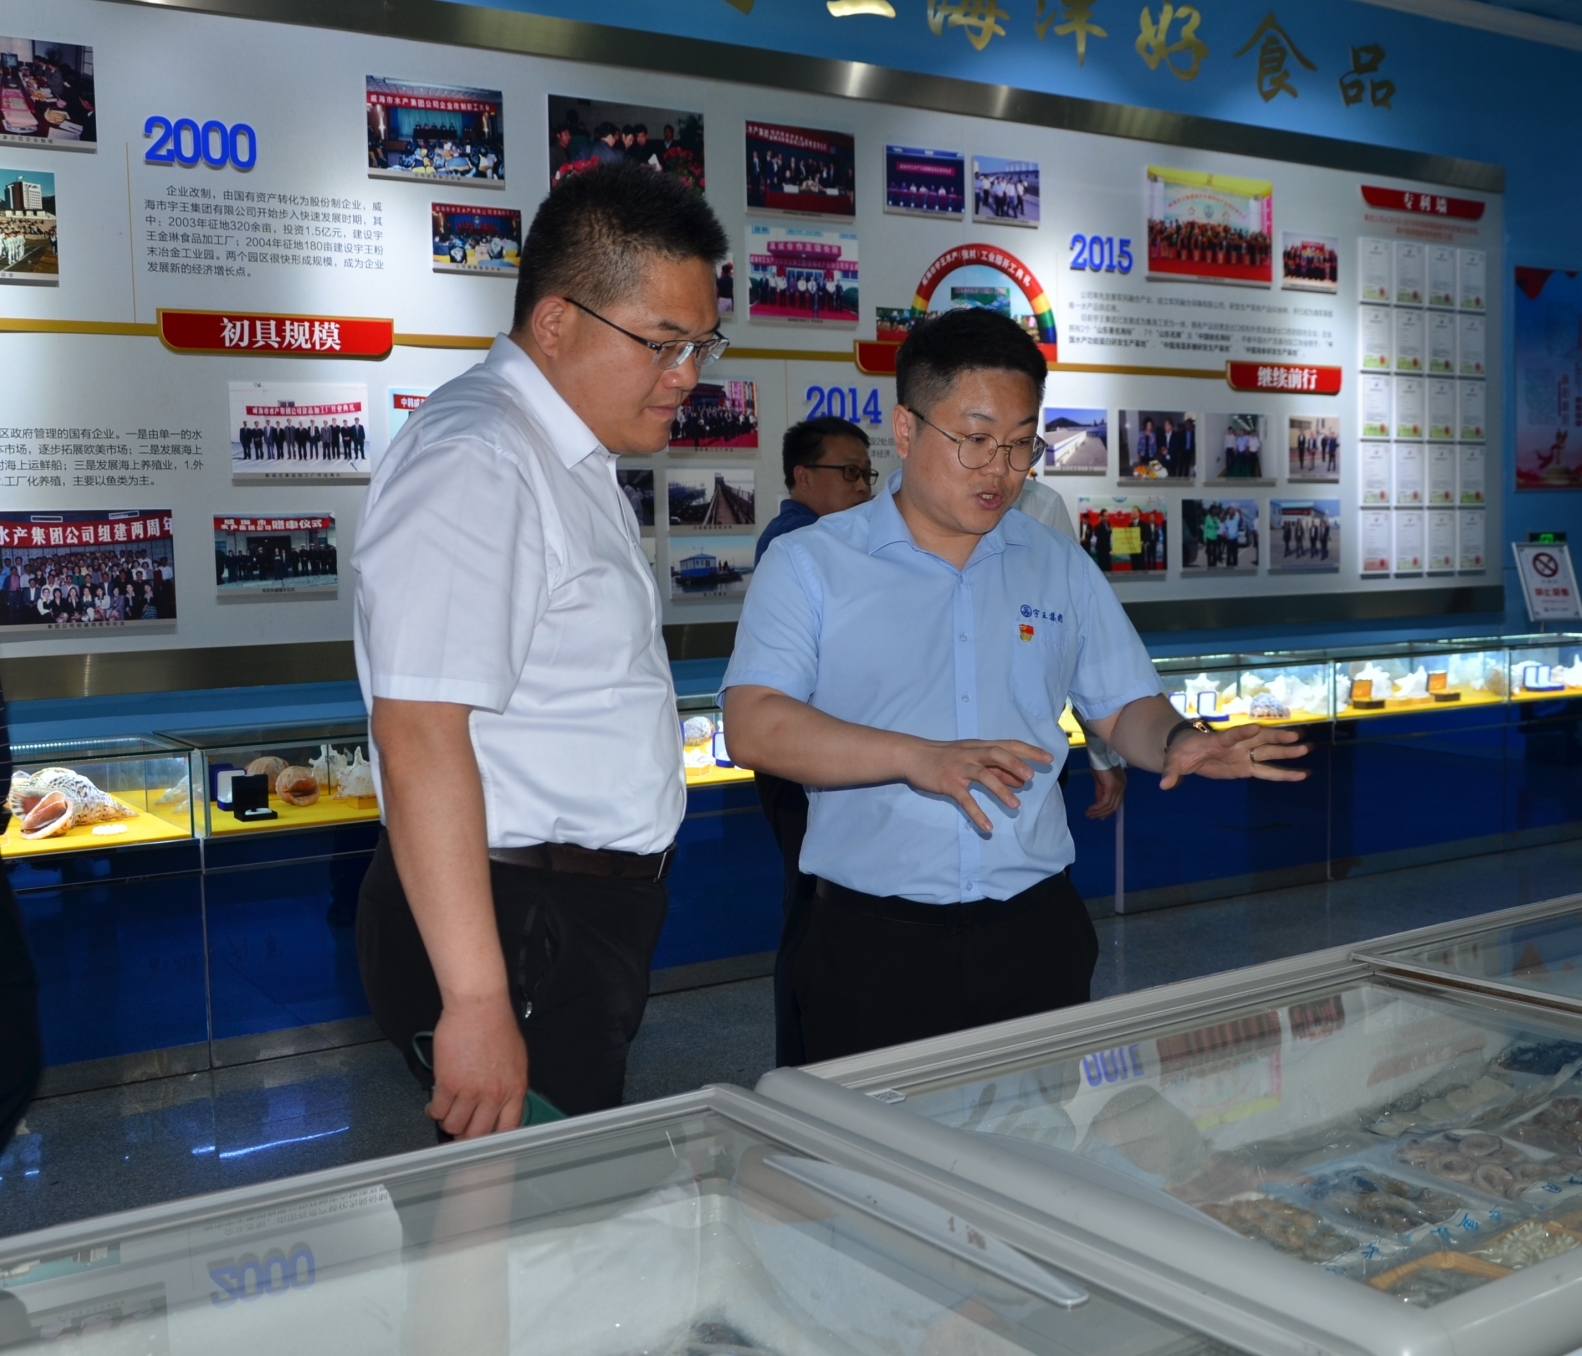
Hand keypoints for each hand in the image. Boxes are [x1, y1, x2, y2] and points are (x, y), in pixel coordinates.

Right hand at [426, 993, 527, 1137]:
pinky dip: (433, 1111)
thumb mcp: (515, 1060)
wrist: (479, 1007)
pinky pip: (438, 1111)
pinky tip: (434, 1105)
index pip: (508, 1129)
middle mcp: (495, 1094)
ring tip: (445, 1113)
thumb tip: (500, 1105)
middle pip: (478, 1134)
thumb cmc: (496, 1026)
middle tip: (459, 1130)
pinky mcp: (448, 1083)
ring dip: (447, 1122)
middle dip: (466, 1135)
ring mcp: (471, 1091)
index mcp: (515, 1089)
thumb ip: (508, 1086)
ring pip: (454, 1125)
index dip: (493, 1140)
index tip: (484, 1141)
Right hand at [902, 737, 1053, 832]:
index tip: (1048, 758)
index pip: (1008, 745)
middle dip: (1015, 764)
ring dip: (1000, 789)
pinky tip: (987, 826)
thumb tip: (1021, 779)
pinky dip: (977, 813)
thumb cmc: (945, 756)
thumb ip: (996, 768)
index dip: (1028, 751)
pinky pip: (965, 799)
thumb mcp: (972, 758)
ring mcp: (959, 768)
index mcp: (980, 747)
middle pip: (997, 754)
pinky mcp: (948, 783)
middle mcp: (971, 754)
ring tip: (1015, 806)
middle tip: (1031, 777)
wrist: (913, 756)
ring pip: (983, 776)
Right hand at [1086, 765, 1125, 818]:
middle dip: (1103, 813)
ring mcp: (1118, 788)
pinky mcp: (1111, 787)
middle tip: (1092, 817)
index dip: (1109, 811)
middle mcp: (1122, 788)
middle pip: (1114, 806)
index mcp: (1121, 785)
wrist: (1100, 755)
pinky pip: (1104, 802)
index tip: (1100, 817)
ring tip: (1089, 814)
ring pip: (1109, 805)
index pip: (1117, 802)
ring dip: (1098, 812)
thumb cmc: (1099, 765)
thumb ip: (1100, 792)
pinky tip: (1090, 809)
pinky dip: (1097, 807)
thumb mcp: (1100, 782)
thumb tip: (1098, 804)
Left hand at [1160, 723, 1307, 789]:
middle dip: (1277, 738)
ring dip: (1287, 751)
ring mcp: (1244, 755)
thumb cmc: (1180, 753)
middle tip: (1297, 736)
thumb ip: (1171, 772)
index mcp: (1218, 740)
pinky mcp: (1247, 768)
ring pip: (1269, 752)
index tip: (1256, 728)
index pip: (1231, 735)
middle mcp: (1236, 745)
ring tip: (1308, 749)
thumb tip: (1164, 785)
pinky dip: (1284, 773)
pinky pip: (1268, 771)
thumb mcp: (1173, 762)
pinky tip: (1302, 774)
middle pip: (1259, 740)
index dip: (1242, 732)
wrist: (1187, 751)